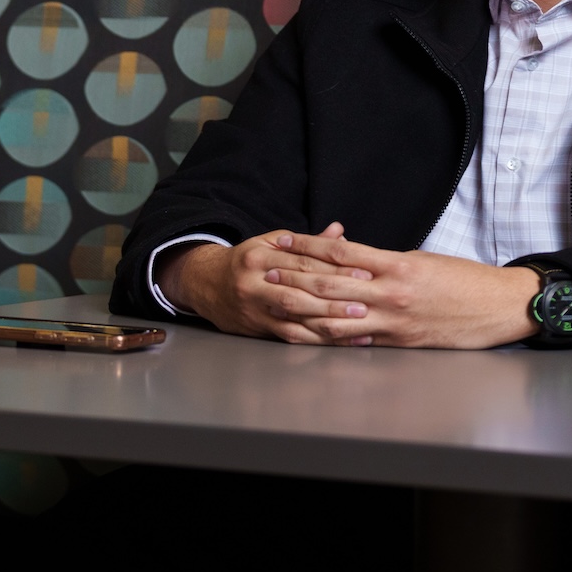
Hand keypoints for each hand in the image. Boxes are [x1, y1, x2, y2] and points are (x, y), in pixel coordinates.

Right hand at [159, 224, 378, 342]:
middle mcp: (254, 281)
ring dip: (330, 319)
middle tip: (366, 300)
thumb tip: (339, 230)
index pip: (304, 260)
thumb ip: (306, 242)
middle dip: (337, 296)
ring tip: (359, 322)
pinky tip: (340, 340)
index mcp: (259, 256)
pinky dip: (318, 339)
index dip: (336, 267)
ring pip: (295, 314)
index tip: (364, 272)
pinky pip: (291, 335)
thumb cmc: (246, 263)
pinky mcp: (256, 327)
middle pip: (300, 288)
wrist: (205, 284)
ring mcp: (253, 307)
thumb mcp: (269, 245)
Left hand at [263, 232, 539, 348]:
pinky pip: (357, 339)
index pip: (340, 252)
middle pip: (330, 283)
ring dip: (303, 309)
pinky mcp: (401, 343)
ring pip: (337, 314)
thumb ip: (383, 261)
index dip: (307, 245)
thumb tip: (349, 258)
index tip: (282, 239)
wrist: (500, 306)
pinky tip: (309, 333)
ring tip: (277, 302)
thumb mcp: (421, 260)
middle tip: (265, 270)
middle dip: (293, 277)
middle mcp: (391, 293)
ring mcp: (394, 321)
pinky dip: (331, 336)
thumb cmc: (463, 280)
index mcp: (396, 265)